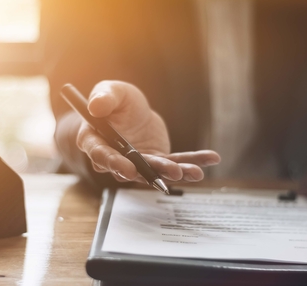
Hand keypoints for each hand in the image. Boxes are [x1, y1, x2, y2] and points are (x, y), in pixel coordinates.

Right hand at [76, 80, 219, 182]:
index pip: (102, 155)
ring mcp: (138, 163)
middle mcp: (115, 159)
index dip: (114, 164)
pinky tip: (211, 159)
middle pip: (132, 169)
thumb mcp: (109, 91)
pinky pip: (175, 162)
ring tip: (195, 172)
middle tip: (172, 172)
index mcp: (95, 142)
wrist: (130, 110)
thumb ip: (104, 98)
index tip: (129, 169)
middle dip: (153, 173)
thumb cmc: (114, 100)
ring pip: (155, 170)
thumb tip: (96, 106)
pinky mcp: (157, 161)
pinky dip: (193, 161)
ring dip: (176, 172)